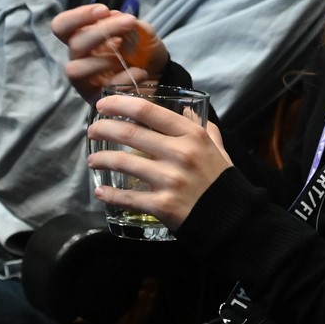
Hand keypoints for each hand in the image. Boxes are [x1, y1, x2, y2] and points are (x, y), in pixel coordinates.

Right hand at [52, 4, 169, 103]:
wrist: (161, 77)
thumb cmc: (144, 51)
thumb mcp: (142, 32)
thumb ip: (128, 24)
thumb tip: (114, 16)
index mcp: (84, 39)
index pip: (62, 26)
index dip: (77, 16)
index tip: (103, 10)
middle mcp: (80, 60)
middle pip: (73, 45)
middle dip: (100, 31)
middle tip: (129, 22)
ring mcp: (86, 82)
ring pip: (74, 70)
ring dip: (101, 60)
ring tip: (125, 56)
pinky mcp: (97, 100)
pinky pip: (100, 90)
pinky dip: (122, 79)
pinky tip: (140, 73)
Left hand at [88, 95, 230, 228]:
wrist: (232, 220)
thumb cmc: (222, 181)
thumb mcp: (217, 148)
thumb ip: (202, 127)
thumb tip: (187, 109)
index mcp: (192, 135)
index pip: (148, 112)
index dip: (120, 105)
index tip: (103, 105)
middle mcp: (179, 154)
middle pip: (130, 133)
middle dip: (104, 129)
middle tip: (92, 131)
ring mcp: (169, 180)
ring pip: (123, 163)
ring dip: (102, 159)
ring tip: (93, 160)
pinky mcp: (162, 205)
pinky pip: (127, 198)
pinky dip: (109, 195)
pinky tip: (100, 192)